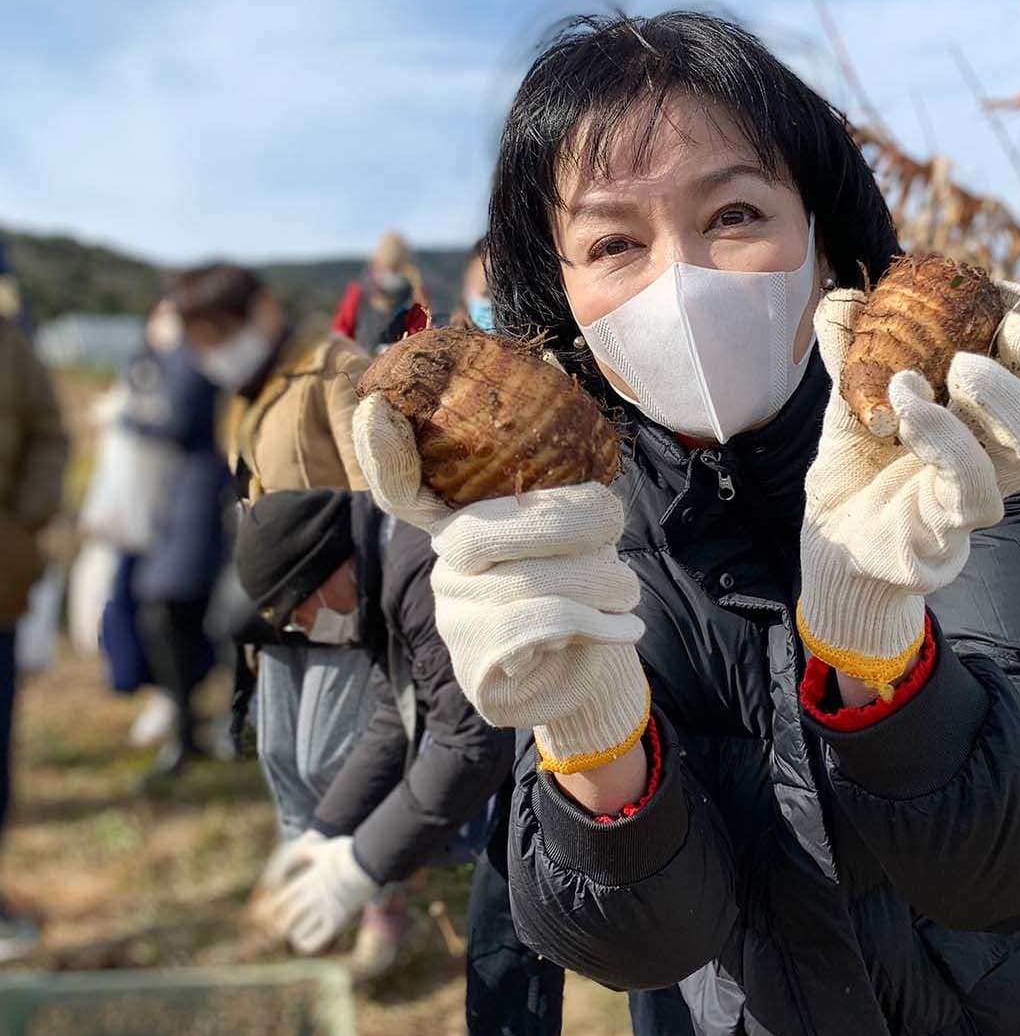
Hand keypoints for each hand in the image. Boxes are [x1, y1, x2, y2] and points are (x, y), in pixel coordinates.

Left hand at [258, 836, 377, 954]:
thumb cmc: (348, 852)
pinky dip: (307, 943)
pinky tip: (307, 938)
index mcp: (306, 882)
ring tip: (295, 931)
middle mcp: (313, 898)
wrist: (371, 860)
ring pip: (296, 932)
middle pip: (283, 919)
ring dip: (292, 933)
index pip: (278, 901)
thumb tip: (294, 852)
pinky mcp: (338, 920)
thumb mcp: (322, 849)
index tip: (273, 912)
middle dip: (278, 925)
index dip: (271, 909)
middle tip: (280, 927)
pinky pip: (315, 940)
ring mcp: (325, 910)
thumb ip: (305, 853)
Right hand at [350, 387, 649, 775]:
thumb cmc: (580, 584)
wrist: (587, 672)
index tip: (378, 409)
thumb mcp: (575, 525)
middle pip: (483, 531)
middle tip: (613, 529)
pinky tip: (624, 628)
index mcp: (460, 521)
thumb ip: (557, 472)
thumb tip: (545, 362)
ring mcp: (455, 617)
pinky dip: (596, 624)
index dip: (383, 453)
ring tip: (623, 589)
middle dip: (565, 523)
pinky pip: (539, 626)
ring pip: (526, 582)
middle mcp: (445, 566)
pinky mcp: (479, 664)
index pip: (402, 487)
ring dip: (597, 581)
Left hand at [797, 284, 1019, 695]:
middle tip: (1004, 326)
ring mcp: (981, 494)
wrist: (828, 547)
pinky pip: (973, 484)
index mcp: (988, 419)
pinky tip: (905, 405)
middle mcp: (997, 457)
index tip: (1006, 293)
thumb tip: (844, 298)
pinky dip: (946, 434)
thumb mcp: (852, 402)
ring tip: (957, 366)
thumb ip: (855, 353)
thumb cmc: (854, 474)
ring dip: (1003, 394)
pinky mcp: (951, 528)